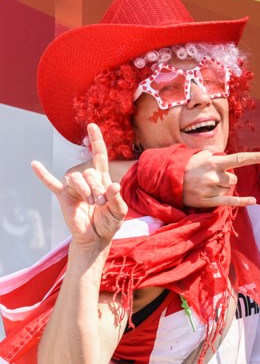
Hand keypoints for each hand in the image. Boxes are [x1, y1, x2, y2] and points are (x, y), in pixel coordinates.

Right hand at [32, 123, 126, 248]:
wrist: (95, 238)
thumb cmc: (109, 223)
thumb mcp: (119, 212)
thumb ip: (118, 199)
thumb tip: (113, 186)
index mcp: (103, 180)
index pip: (99, 157)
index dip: (96, 141)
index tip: (93, 125)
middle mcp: (87, 180)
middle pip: (90, 172)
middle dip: (97, 187)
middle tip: (101, 202)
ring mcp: (74, 188)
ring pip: (76, 178)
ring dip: (85, 190)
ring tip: (91, 203)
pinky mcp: (64, 196)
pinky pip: (51, 183)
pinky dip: (43, 174)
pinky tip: (35, 165)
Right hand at [182, 150, 259, 207]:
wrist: (166, 180)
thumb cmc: (186, 166)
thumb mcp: (200, 155)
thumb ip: (216, 155)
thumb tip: (227, 158)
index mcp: (213, 162)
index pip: (239, 159)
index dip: (256, 158)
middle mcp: (214, 176)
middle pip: (234, 179)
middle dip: (227, 178)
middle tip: (211, 178)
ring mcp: (211, 190)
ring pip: (230, 189)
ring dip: (223, 188)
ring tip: (207, 186)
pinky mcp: (209, 201)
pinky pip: (230, 202)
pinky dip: (243, 202)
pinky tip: (253, 200)